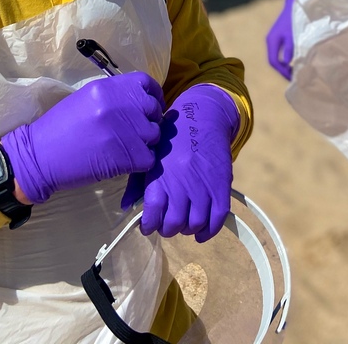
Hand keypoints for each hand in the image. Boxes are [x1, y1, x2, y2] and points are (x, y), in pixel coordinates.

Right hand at [1, 72, 164, 203]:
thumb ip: (113, 96)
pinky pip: (149, 158)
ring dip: (145, 143)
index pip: (145, 82)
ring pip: (154, 135)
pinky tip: (124, 162)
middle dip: (149, 121)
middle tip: (136, 132)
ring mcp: (123, 130)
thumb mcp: (85, 100)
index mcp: (106, 88)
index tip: (150, 106)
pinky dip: (140, 163)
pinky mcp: (126, 156)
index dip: (153, 95)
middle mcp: (117, 104)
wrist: (39, 156)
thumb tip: (139, 101)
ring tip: (126, 148)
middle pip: (153, 109)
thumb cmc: (59, 128)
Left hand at [121, 84, 238, 242]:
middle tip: (165, 225)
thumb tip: (125, 207)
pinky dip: (209, 231)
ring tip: (182, 224)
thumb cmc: (172, 135)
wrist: (204, 116)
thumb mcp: (150, 155)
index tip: (147, 226)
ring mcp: (204, 186)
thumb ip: (137, 182)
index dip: (148, 226)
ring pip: (196, 224)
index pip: (153, 215)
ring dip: (187, 230)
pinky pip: (218, 218)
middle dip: (167, 229)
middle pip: (174, 224)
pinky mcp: (222, 186)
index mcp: (160, 176)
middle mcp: (182, 184)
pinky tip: (201, 232)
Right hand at [265, 0, 295, 79]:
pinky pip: (279, 52)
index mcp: (272, 41)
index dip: (282, 71)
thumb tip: (287, 64)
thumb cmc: (294, 19)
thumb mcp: (293, 34)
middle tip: (293, 78)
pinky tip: (293, 62)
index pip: (273, 61)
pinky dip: (285, 59)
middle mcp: (270, 41)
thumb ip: (290, 49)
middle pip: (273, 60)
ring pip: (276, 57)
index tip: (291, 78)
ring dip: (284, 66)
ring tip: (294, 72)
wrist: (294, 5)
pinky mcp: (278, 37)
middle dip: (282, 70)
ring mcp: (274, 39)